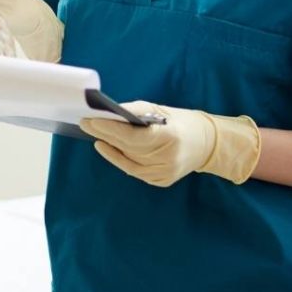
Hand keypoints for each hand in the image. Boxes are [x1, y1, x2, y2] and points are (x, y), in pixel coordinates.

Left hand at [79, 101, 260, 186]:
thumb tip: (107, 112)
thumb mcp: (159, 110)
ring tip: (94, 134)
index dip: (109, 129)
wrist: (206, 144)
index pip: (132, 136)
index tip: (90, 119)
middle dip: (104, 134)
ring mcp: (165, 173)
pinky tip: (106, 148)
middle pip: (128, 148)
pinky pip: (134, 171)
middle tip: (85, 123)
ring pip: (128, 162)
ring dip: (109, 147)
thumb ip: (134, 112)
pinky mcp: (162, 181)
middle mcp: (168, 158)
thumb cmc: (179, 121)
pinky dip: (118, 159)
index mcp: (170, 137)